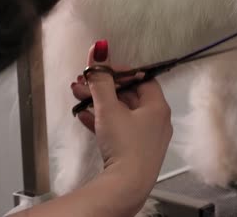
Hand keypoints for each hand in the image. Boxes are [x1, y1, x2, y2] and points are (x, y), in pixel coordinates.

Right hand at [71, 40, 172, 193]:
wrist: (126, 186)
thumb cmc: (125, 146)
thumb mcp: (109, 108)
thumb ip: (102, 79)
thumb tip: (100, 50)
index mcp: (158, 106)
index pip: (141, 78)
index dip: (120, 71)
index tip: (101, 70)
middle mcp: (157, 120)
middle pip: (129, 94)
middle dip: (103, 87)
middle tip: (83, 82)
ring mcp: (147, 137)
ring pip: (122, 112)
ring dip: (100, 103)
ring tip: (78, 97)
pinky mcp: (135, 151)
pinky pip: (119, 129)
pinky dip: (103, 120)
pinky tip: (84, 116)